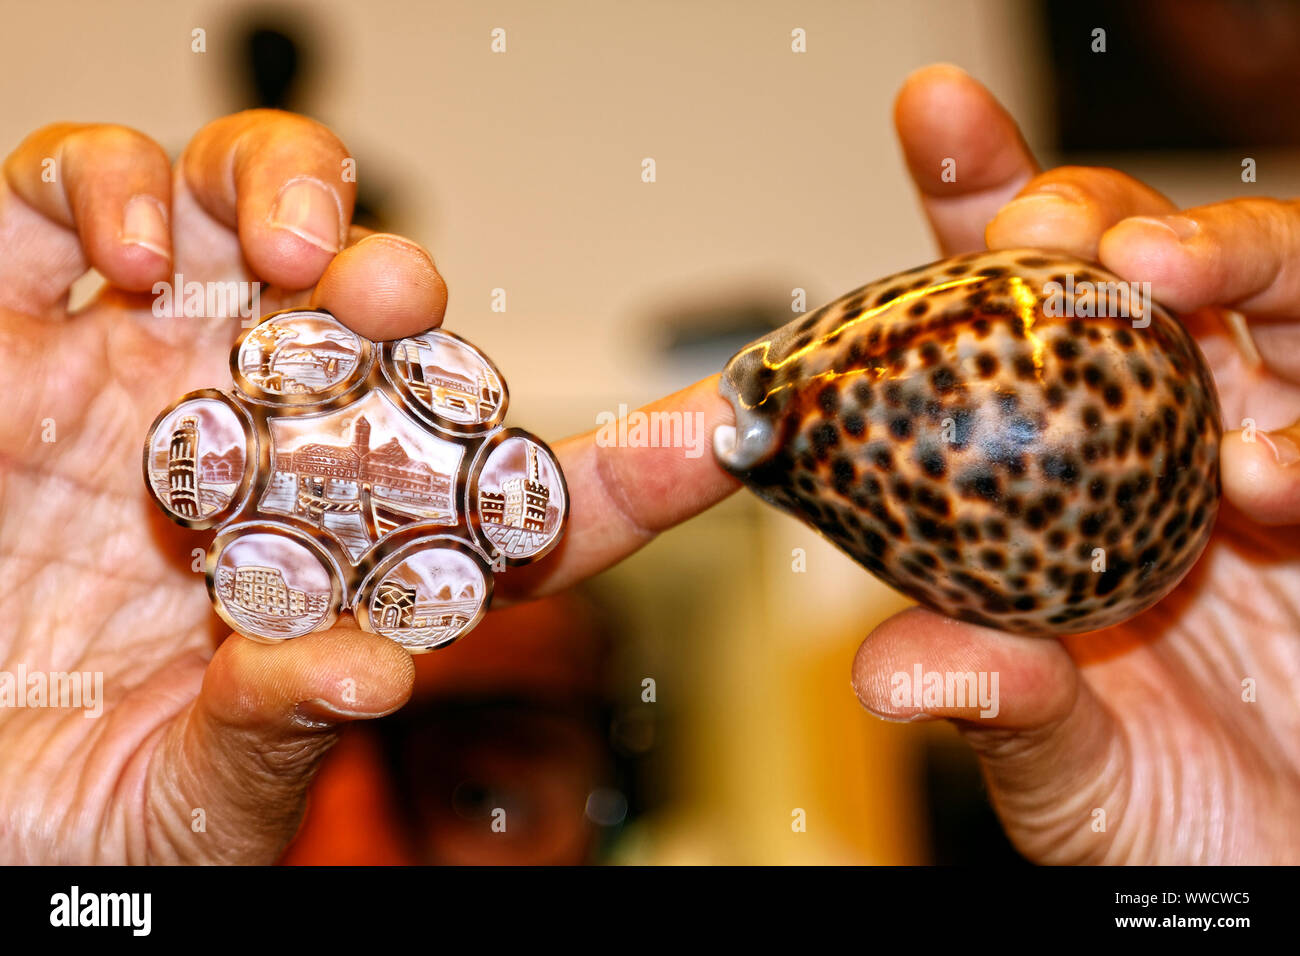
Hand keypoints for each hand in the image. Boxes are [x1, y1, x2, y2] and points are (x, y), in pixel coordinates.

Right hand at [0, 112, 736, 862]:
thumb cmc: (63, 816)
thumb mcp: (194, 793)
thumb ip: (278, 728)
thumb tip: (371, 664)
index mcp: (339, 558)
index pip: (515, 501)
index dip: (629, 469)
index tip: (722, 437)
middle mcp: (254, 447)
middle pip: (377, 324)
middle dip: (406, 294)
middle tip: (409, 303)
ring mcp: (136, 374)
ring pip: (238, 217)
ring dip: (287, 201)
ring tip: (291, 253)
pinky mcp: (11, 330)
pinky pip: (62, 206)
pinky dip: (104, 189)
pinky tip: (131, 250)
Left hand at [851, 65, 1299, 862]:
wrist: (1289, 880)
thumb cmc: (1173, 822)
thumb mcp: (1062, 772)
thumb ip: (995, 707)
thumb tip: (896, 670)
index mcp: (1065, 473)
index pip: (1012, 312)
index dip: (976, 204)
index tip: (933, 116)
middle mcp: (1171, 440)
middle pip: (1140, 264)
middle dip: (1094, 215)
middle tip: (1046, 233)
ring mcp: (1281, 453)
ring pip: (1277, 295)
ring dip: (1228, 259)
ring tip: (1167, 276)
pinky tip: (1272, 465)